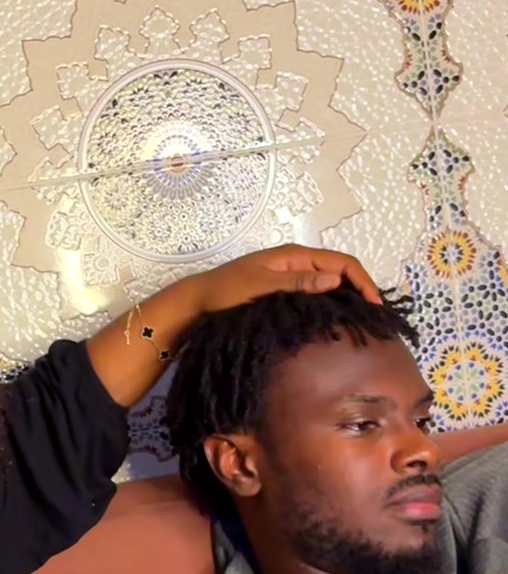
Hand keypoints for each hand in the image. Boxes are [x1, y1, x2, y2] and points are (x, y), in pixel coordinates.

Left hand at [190, 245, 380, 321]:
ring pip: (329, 281)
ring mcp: (290, 275)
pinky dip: (331, 301)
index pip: (341, 262)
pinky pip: (315, 291)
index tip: (374, 305)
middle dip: (360, 287)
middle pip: (340, 270)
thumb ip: (298, 283)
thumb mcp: (263, 286)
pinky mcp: (284, 289)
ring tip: (362, 317)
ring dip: (348, 295)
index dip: (362, 281)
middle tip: (374, 314)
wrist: (198, 301)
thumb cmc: (226, 292)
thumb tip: (336, 279)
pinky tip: (336, 317)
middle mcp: (296, 262)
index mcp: (294, 256)